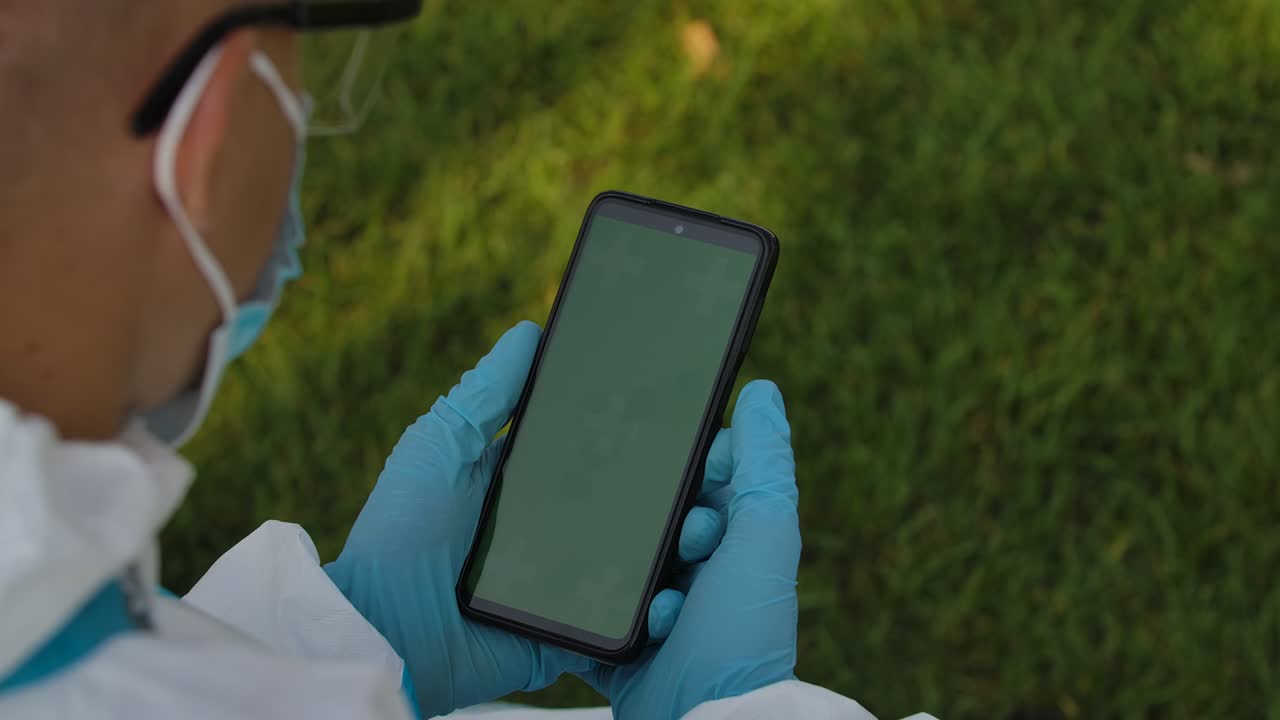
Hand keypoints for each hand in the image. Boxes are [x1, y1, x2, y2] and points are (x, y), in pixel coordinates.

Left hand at [323, 322, 721, 716]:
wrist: (388, 628)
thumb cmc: (407, 527)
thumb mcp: (446, 443)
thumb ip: (488, 393)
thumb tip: (529, 331)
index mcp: (529, 483)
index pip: (601, 452)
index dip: (646, 436)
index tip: (692, 414)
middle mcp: (555, 531)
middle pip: (635, 504)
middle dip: (681, 490)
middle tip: (720, 470)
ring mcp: (567, 585)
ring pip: (644, 560)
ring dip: (683, 544)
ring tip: (713, 525)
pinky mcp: (571, 634)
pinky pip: (627, 622)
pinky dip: (658, 608)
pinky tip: (685, 586)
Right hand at [580, 380, 801, 719]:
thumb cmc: (743, 632)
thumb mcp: (764, 534)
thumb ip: (765, 462)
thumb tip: (762, 390)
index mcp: (737, 542)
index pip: (707, 478)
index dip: (698, 465)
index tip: (688, 469)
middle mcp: (699, 572)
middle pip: (656, 511)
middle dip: (654, 515)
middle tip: (662, 531)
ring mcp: (657, 607)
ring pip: (619, 555)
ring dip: (625, 563)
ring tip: (642, 579)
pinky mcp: (619, 641)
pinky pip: (590, 603)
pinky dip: (597, 604)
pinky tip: (610, 609)